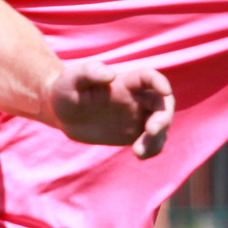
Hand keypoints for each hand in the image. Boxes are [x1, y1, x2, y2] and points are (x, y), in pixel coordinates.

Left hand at [48, 61, 172, 159]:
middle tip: (152, 131)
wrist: (62, 112)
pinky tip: (139, 154)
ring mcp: (137, 117)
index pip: (149, 78)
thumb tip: (110, 75)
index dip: (160, 82)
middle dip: (164, 117)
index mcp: (125, 82)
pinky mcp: (133, 135)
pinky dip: (151, 150)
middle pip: (163, 104)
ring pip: (161, 126)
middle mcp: (137, 99)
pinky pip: (151, 143)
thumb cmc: (66, 89)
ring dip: (157, 139)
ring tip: (138, 151)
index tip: (165, 91)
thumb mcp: (71, 78)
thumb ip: (88, 72)